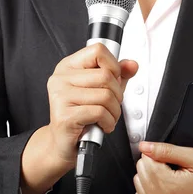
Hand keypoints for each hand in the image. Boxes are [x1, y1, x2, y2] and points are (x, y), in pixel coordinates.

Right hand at [46, 43, 138, 164]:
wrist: (63, 142)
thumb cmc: (81, 115)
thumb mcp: (101, 89)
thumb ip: (118, 75)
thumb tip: (132, 65)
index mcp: (68, 67)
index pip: (98, 50)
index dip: (113, 66)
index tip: (114, 80)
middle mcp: (61, 78)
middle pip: (106, 75)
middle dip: (118, 94)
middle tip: (112, 106)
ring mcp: (61, 96)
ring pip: (106, 96)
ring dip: (114, 111)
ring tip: (107, 117)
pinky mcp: (65, 116)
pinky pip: (100, 112)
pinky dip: (108, 122)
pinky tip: (102, 125)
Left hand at [133, 142, 192, 193]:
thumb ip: (166, 150)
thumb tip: (144, 146)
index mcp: (167, 186)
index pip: (145, 161)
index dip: (158, 155)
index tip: (171, 158)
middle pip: (140, 173)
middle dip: (154, 166)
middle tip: (173, 168)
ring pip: (138, 185)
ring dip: (150, 178)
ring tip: (171, 179)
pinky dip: (148, 192)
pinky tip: (164, 189)